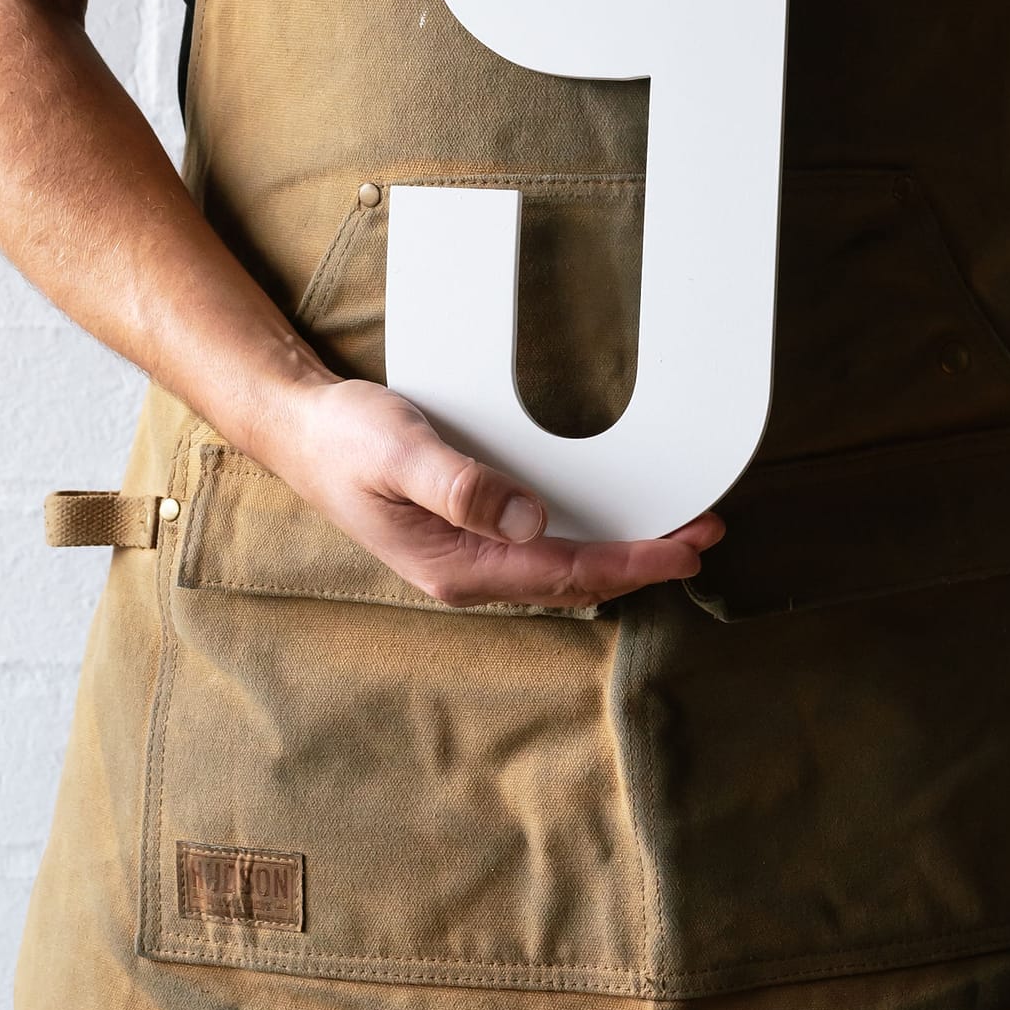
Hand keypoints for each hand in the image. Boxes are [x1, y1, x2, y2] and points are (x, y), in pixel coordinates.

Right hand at [259, 372, 723, 608]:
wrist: (302, 431)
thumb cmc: (346, 441)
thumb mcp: (400, 454)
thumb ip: (462, 487)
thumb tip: (529, 518)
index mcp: (458, 567)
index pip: (567, 573)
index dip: (634, 562)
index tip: (685, 549)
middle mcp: (470, 571)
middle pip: (577, 577)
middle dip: (645, 561)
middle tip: (706, 534)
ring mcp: (470, 556)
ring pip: (565, 563)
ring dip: (624, 547)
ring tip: (680, 527)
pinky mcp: (469, 533)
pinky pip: (545, 544)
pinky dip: (591, 532)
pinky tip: (614, 518)